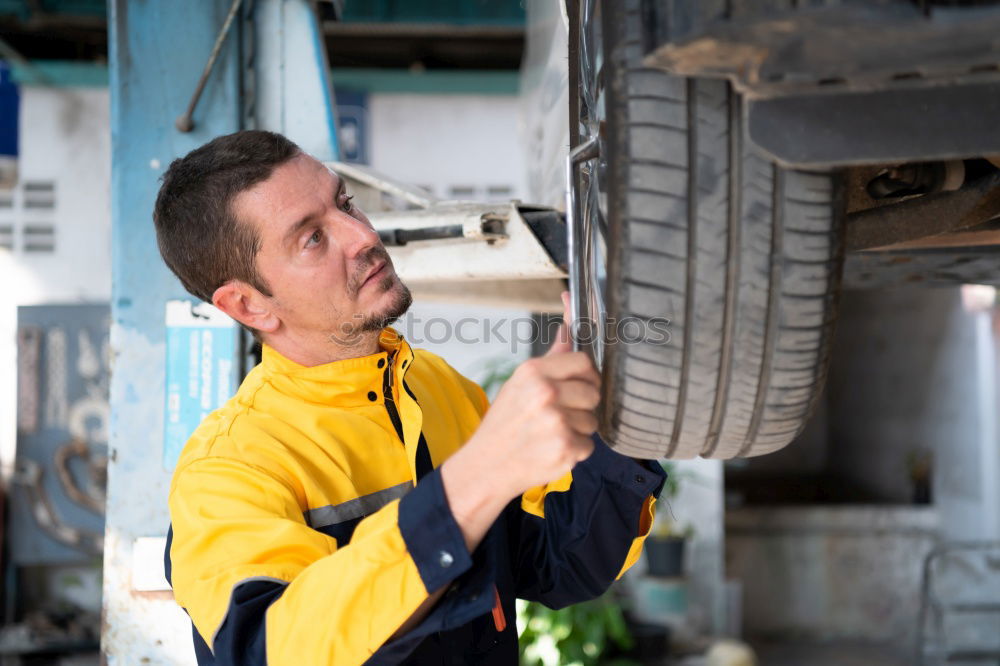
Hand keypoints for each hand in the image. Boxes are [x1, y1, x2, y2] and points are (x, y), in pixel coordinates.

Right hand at [440, 292, 599, 551]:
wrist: (486, 466)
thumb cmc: (504, 423)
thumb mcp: (519, 384)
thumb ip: (550, 359)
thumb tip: (568, 329)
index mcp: (533, 372)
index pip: (584, 362)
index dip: (587, 374)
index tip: (581, 384)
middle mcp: (546, 394)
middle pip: (593, 392)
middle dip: (583, 405)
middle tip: (561, 414)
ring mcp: (557, 422)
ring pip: (592, 421)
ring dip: (578, 430)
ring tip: (551, 434)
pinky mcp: (566, 449)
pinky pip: (589, 445)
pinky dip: (575, 450)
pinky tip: (552, 449)